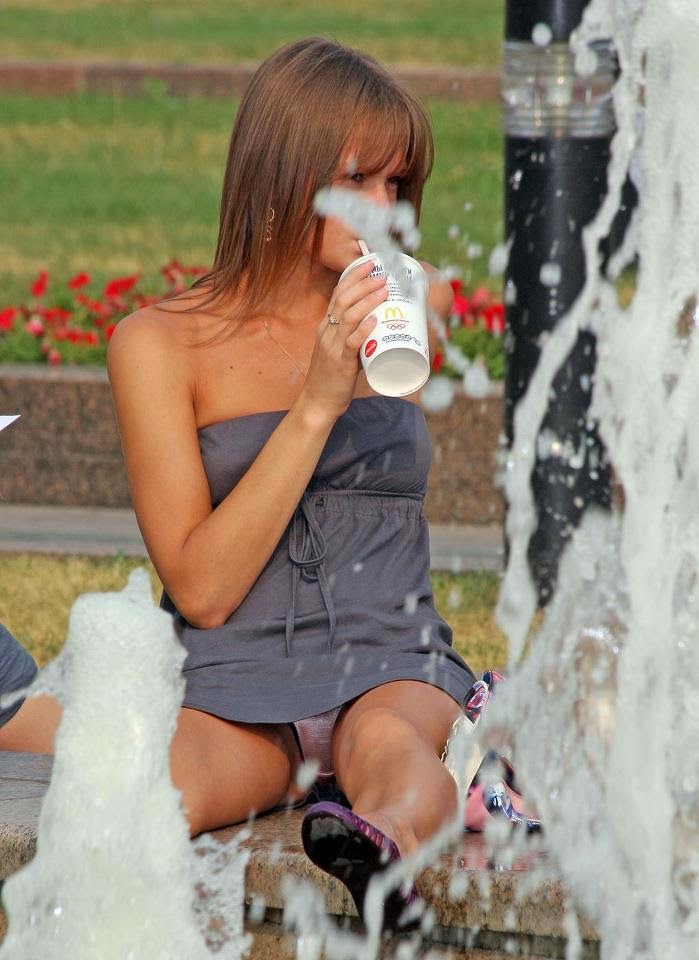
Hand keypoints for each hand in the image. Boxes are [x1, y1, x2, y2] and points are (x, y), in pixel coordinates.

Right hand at [301, 258, 387, 420]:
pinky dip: (363, 329)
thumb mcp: (342, 349)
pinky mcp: (340, 362)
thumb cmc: (333, 376)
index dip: (354, 276)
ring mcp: (332, 346)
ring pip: (348, 316)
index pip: (338, 293)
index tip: (370, 263)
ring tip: (384, 290)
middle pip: (343, 299)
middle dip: (364, 283)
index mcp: (326, 325)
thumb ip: (358, 337)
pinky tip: (374, 320)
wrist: (318, 402)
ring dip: (367, 300)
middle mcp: (326, 331)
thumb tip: (382, 326)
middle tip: (383, 274)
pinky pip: (351, 342)